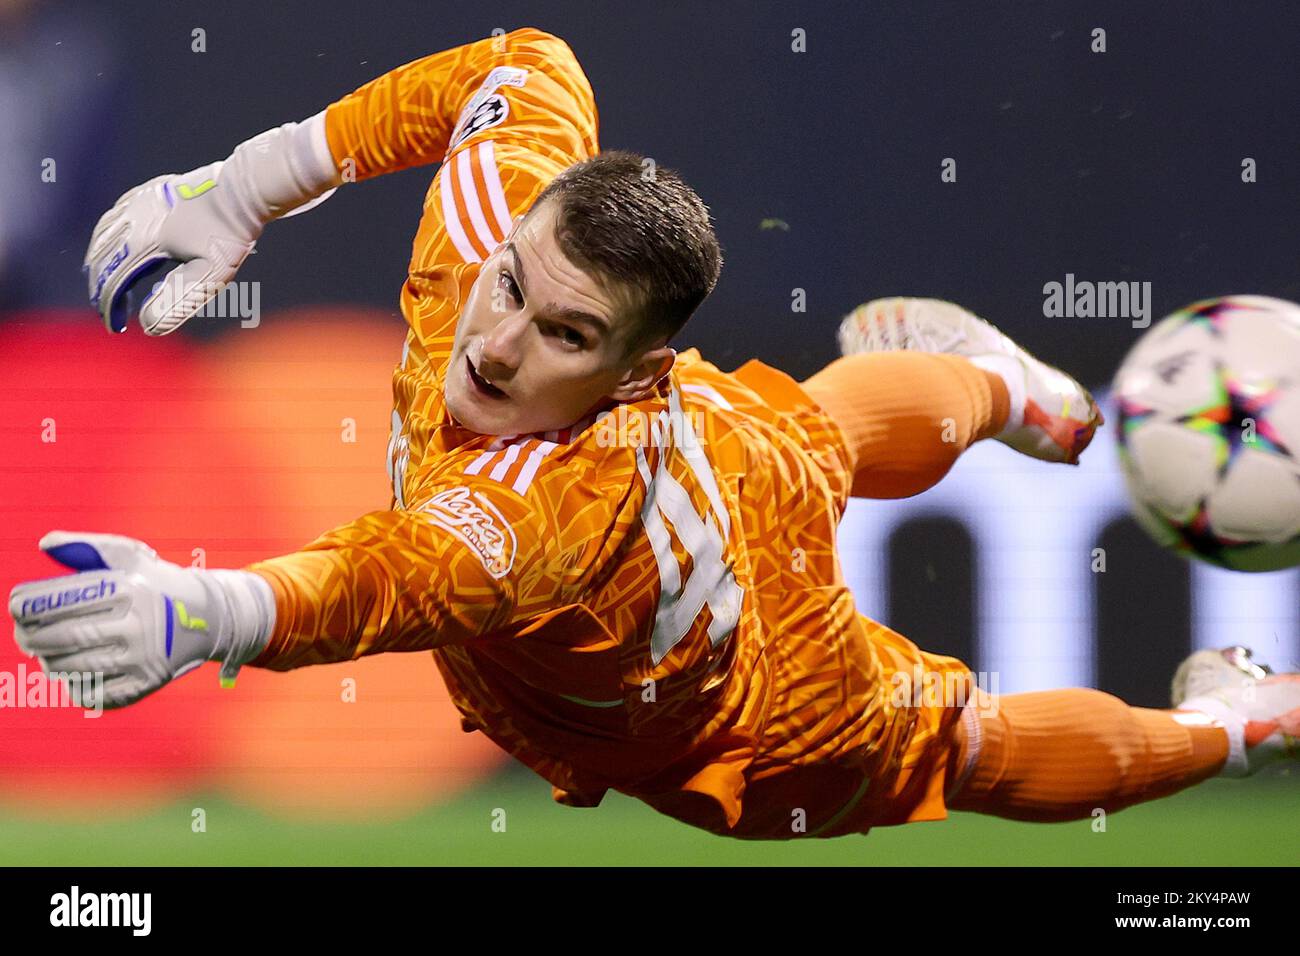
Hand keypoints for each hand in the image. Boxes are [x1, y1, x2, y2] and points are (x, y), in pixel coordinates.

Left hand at [9, 532, 274, 709]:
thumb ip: (86, 547)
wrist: (208, 618)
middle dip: (29, 637)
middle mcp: (137, 624)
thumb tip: (44, 544)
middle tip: (21, 635)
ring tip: (45, 651)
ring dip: (47, 660)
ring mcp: (142, 658)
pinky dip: (71, 682)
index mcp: (129, 589)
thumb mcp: (130, 557)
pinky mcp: (144, 684)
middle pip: (60, 637)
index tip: (14, 606)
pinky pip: (91, 690)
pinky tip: (70, 669)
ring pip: (71, 666)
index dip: (26, 605)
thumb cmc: (155, 584)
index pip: (60, 600)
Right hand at [84, 113, 341, 335]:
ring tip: (104, 281)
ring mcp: (138, 202)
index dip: (111, 307)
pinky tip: (115, 244)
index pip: (115, 280)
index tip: (116, 327)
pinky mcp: (146, 192)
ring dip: (100, 261)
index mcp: (144, 242)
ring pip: (104, 234)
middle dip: (100, 286)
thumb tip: (149, 327)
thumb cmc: (227, 236)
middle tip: (108, 309)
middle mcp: (133, 219)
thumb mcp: (208, 276)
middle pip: (102, 258)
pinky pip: (115, 214)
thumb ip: (177, 302)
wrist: (241, 193)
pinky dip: (107, 236)